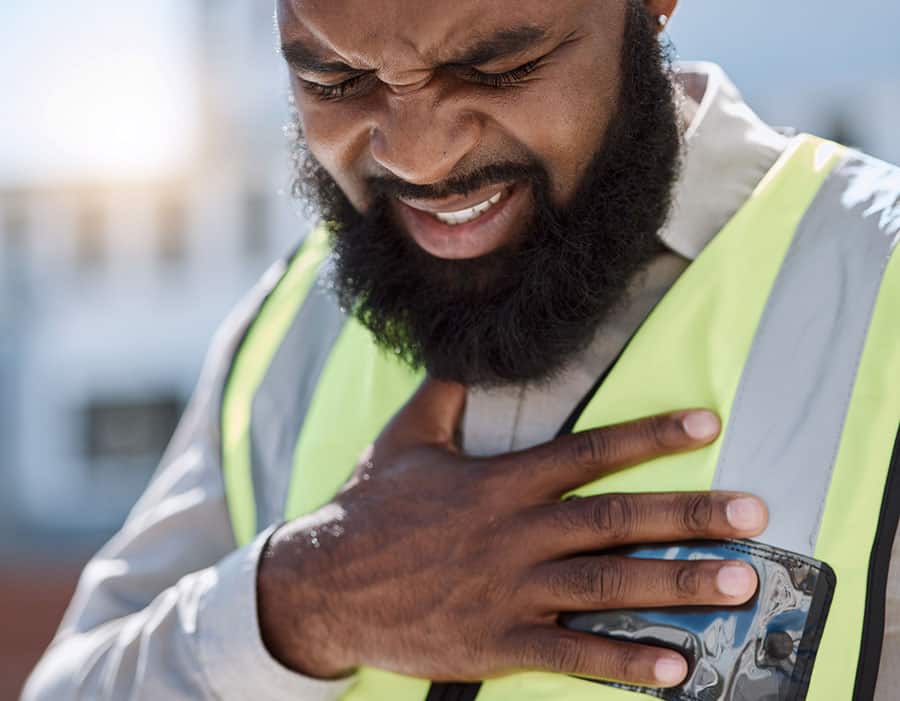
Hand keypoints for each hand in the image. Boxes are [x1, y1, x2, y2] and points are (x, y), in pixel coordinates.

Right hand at [258, 379, 766, 687]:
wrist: (323, 584)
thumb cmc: (369, 508)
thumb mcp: (403, 440)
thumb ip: (443, 394)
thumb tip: (462, 349)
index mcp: (498, 482)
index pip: (588, 452)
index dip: (650, 435)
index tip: (705, 423)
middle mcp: (513, 533)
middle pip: (614, 519)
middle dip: (689, 516)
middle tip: (753, 515)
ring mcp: (508, 590)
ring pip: (605, 585)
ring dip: (676, 585)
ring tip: (738, 586)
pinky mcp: (496, 641)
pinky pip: (571, 653)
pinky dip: (624, 662)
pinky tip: (674, 668)